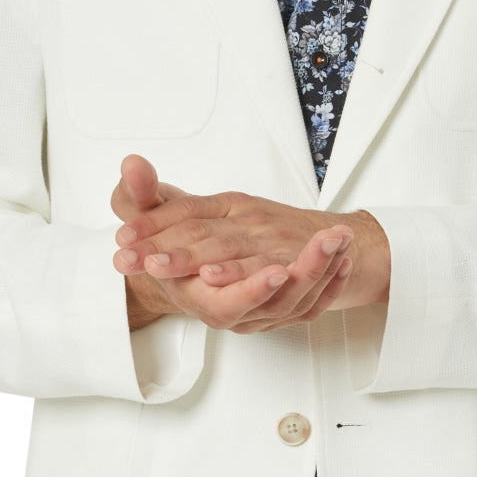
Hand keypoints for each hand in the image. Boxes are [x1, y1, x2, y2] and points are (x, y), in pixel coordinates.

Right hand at [111, 155, 384, 333]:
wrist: (177, 267)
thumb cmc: (161, 243)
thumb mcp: (143, 215)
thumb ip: (139, 193)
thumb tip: (133, 164)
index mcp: (195, 293)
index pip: (226, 304)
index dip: (250, 290)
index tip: (277, 272)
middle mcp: (230, 309)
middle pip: (274, 304)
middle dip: (305, 273)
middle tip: (326, 243)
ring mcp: (257, 311)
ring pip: (299, 302)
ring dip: (324, 269)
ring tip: (339, 237)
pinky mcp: (278, 307)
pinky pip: (312, 303)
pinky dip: (331, 282)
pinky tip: (343, 256)